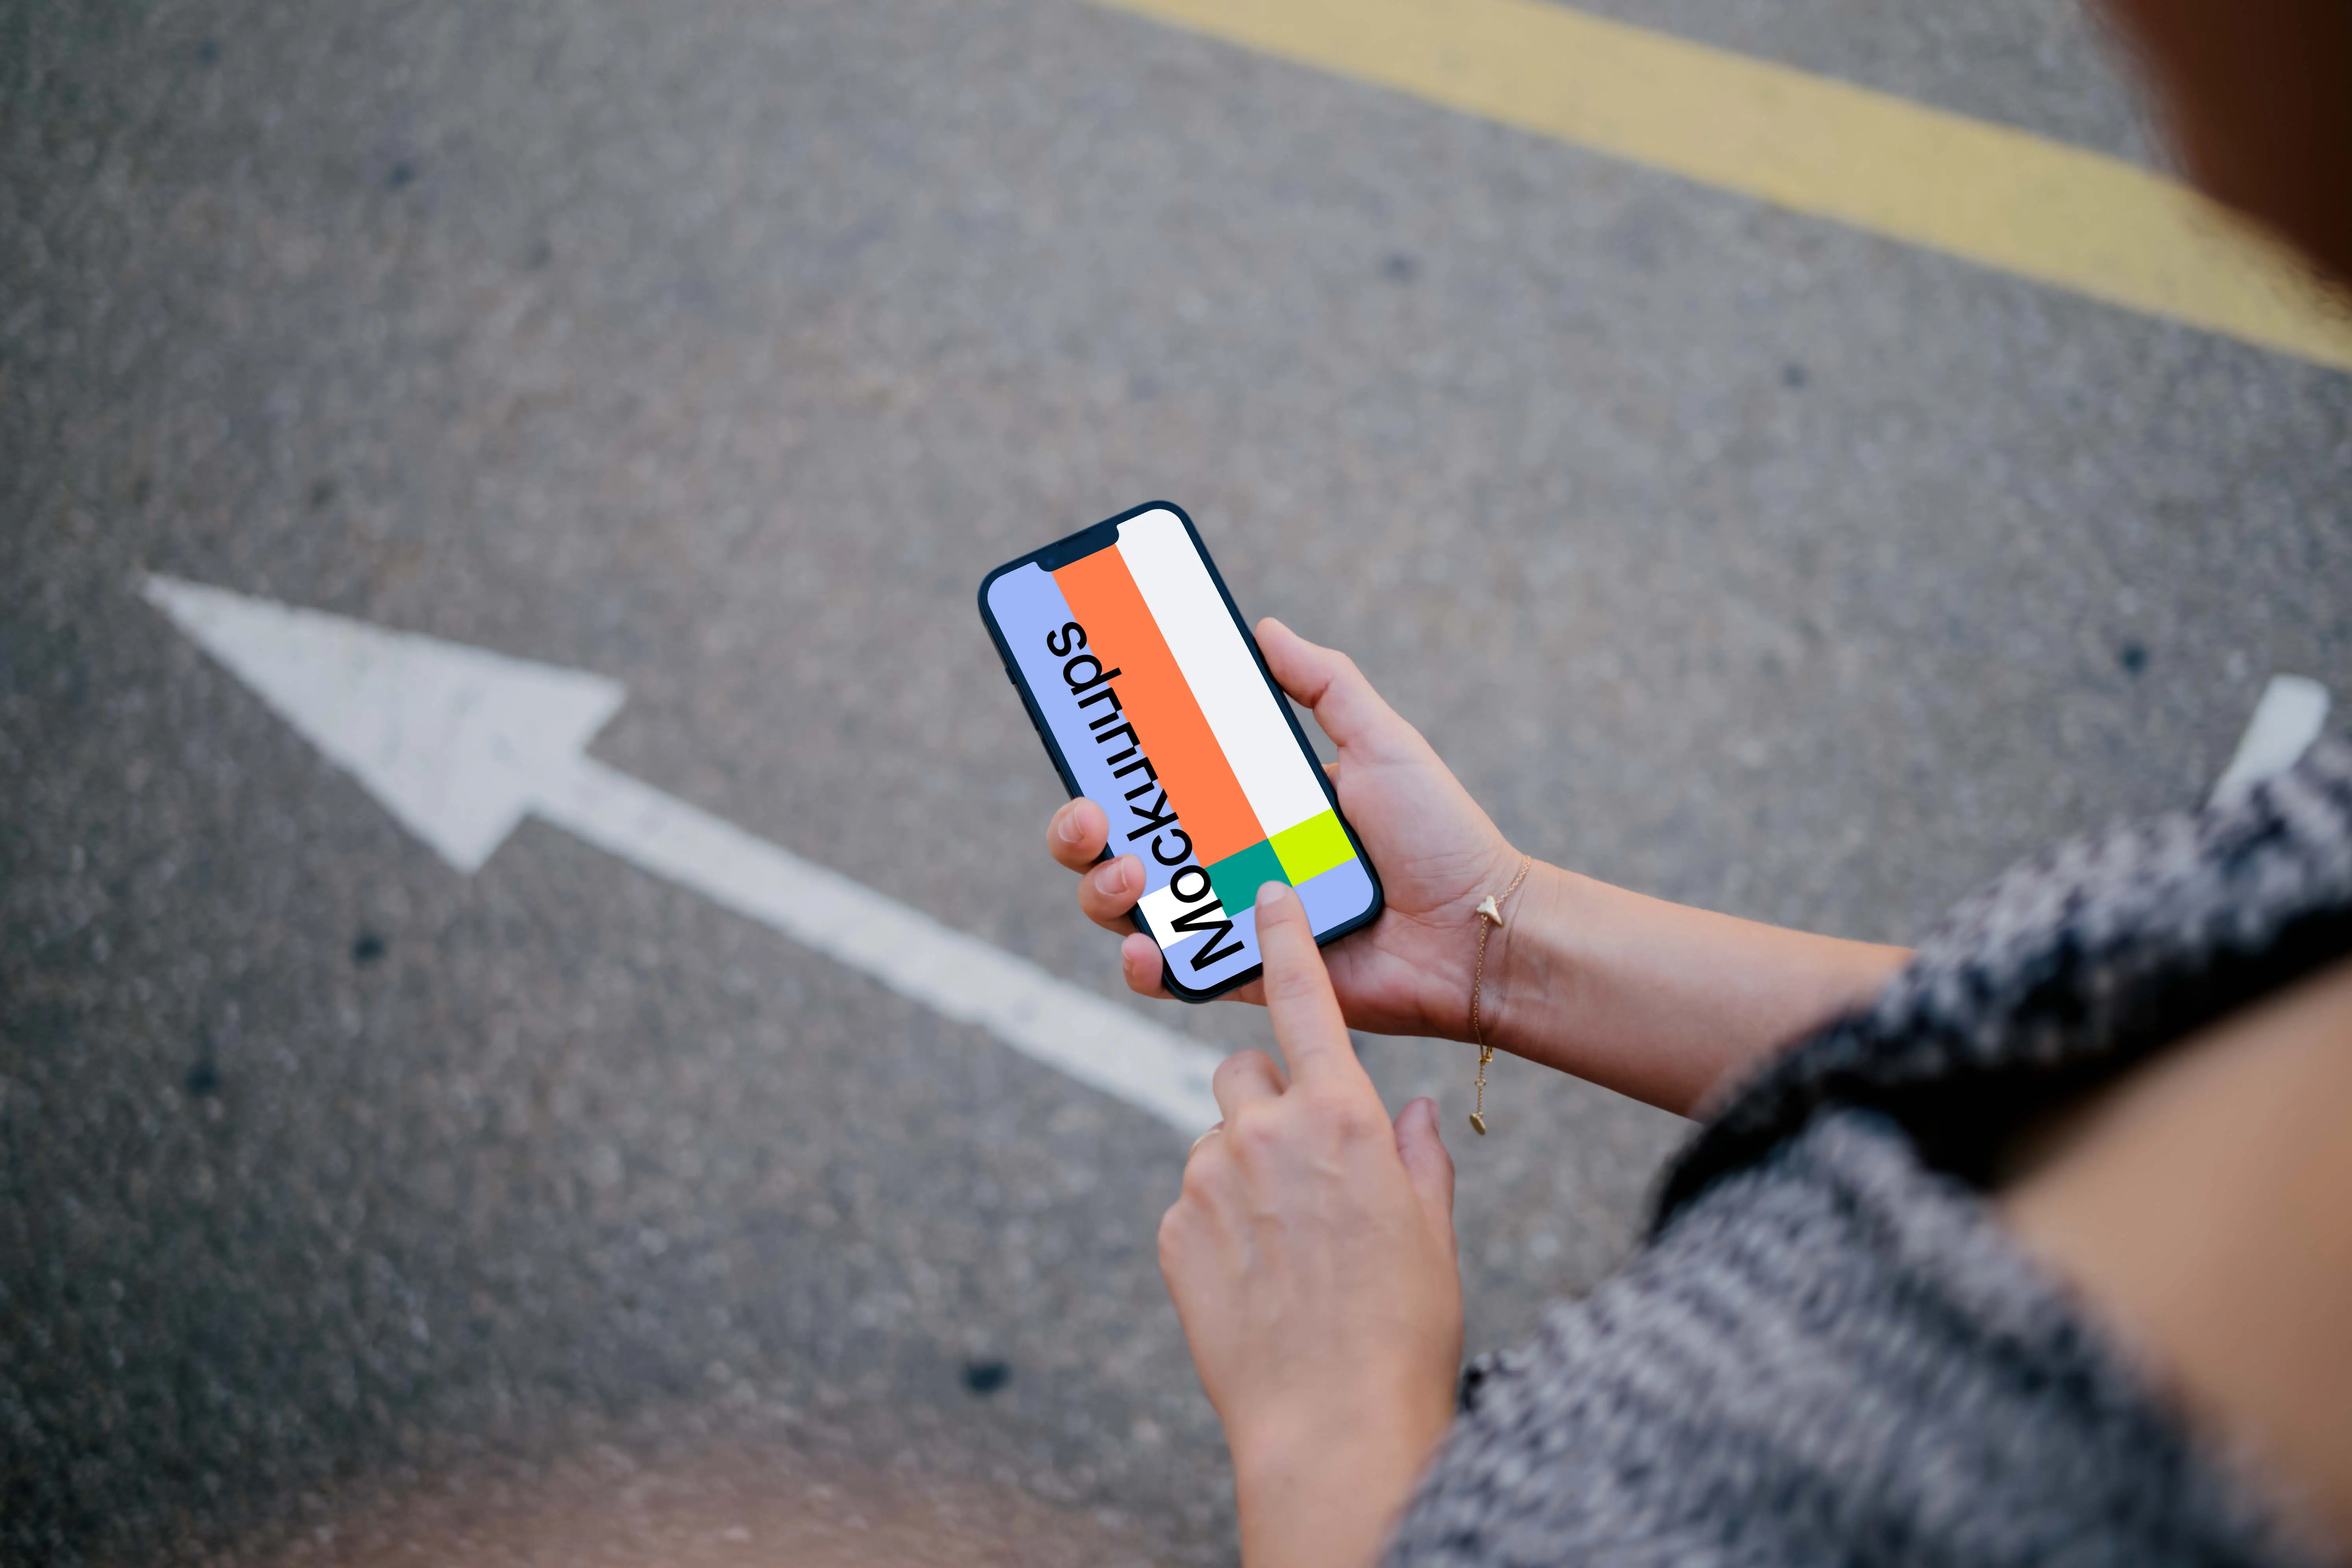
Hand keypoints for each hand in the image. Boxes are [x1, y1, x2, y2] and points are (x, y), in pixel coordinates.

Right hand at [1045, 618, 1521, 1038]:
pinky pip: (1176, 976)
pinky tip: (1144, 947)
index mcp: (1249, 804)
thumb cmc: (1439, 836)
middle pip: (1120, 844)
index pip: (1156, 781)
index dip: (1108, 763)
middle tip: (1091, 814)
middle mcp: (1229, 861)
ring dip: (1102, 889)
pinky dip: (1145, 966)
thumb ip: (1325, 683)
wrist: (1478, 932)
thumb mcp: (1381, 741)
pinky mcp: (1247, 976)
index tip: (1083, 735)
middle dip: (1079, 830)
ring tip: (1129, 871)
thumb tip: (1264, 628)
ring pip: (1130, 910)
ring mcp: (1233, 920)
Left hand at [1160, 881, 1462, 1566]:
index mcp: (1340, 1117)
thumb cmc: (1400, 1328)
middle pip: (1244, 1074)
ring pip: (1218, 1145)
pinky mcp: (1173, 1231)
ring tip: (1287, 1252)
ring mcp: (1208, 1180)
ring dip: (1244, 1175)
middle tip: (1303, 1171)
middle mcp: (1263, 1132)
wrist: (1333, 1422)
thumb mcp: (1432, 1230)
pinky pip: (1194, 1206)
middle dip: (1267, 1104)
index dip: (1284, 941)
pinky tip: (1256, 1282)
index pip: (1303, 999)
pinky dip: (1220, 1229)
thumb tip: (1412, 1114)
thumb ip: (1416, 1156)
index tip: (1266, 899)